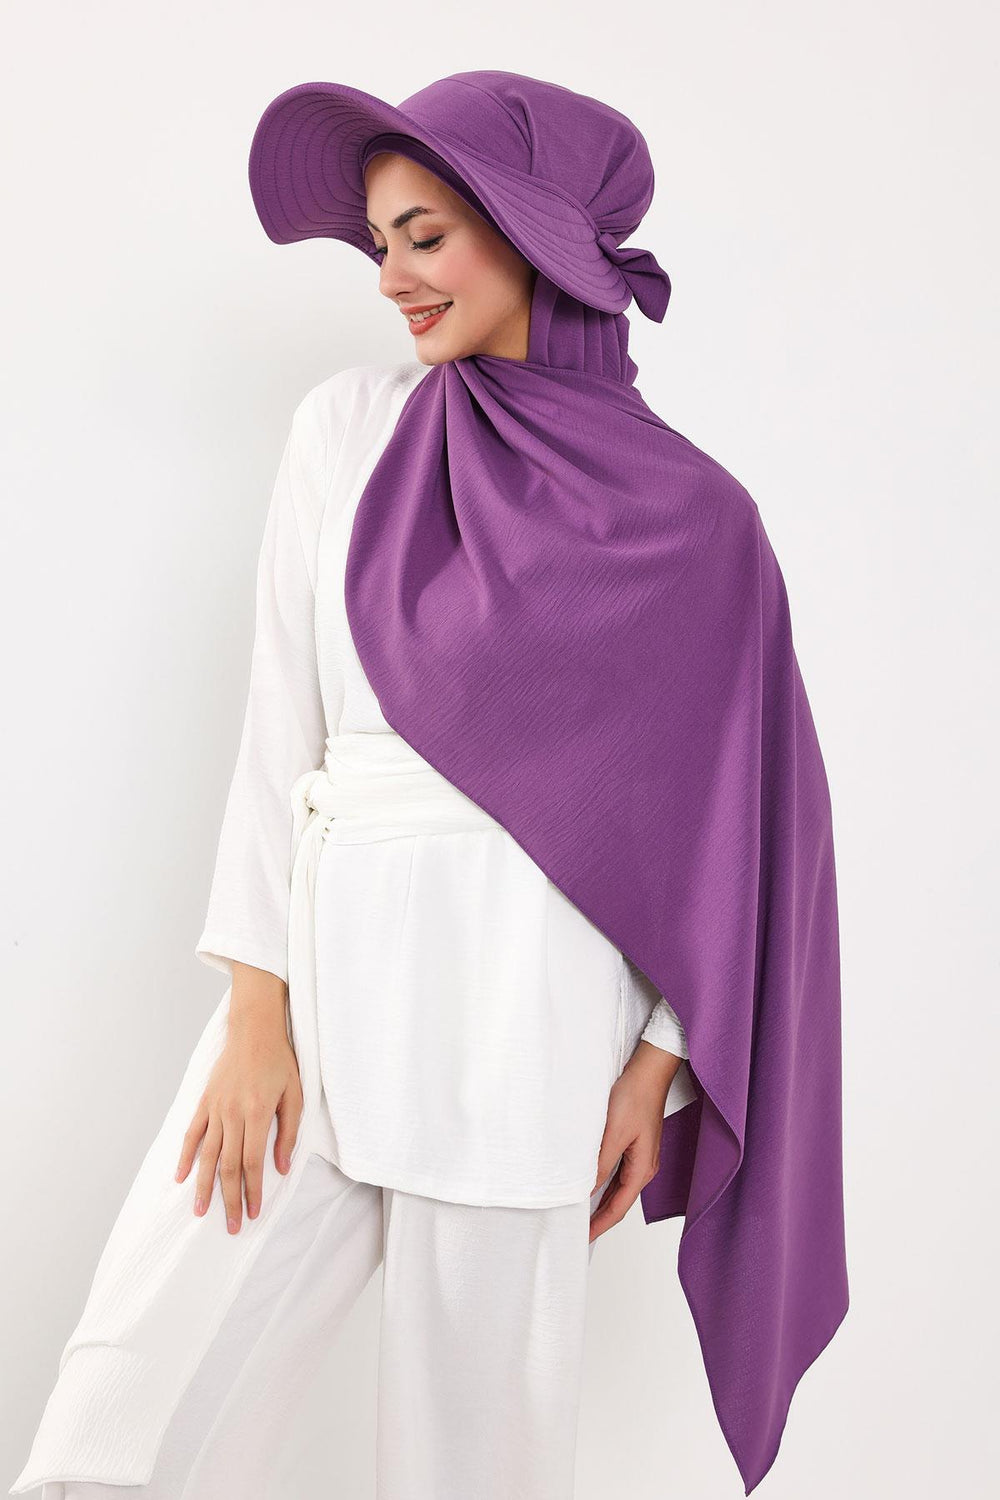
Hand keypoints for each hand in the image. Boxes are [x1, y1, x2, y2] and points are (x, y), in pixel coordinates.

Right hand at [175, 967, 302, 1233]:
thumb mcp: (296, 1094)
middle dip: (229, 1199)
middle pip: (228, 1166)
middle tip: (231, 1227)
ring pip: (207, 1156)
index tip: (254, 1213)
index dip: (252, 1191)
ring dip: (204, 1187)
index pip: (251, 1162)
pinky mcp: (205, 1102)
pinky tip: (181, 1178)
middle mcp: (232, 1114)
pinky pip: (192, 1134)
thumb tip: (280, 1168)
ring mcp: (215, 1108)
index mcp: (258, 1113)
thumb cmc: (280, 1061)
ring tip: (201, 1213)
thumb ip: (288, 1133)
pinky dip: (186, 1157)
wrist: (254, 1028)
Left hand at [589, 1040, 681, 1243]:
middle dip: (599, 1219)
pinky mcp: (632, 1144)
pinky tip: (588, 1183)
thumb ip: (600, 1165)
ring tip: (579, 1213)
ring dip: (599, 1202)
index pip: (618, 1208)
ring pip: (617, 1188)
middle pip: (619, 1202)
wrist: (648, 1071)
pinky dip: (601, 1183)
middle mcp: (643, 1168)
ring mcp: (639, 1157)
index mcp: (642, 1170)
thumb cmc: (635, 1098)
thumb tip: (586, 1191)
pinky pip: (616, 1172)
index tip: (582, 1238)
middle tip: (577, 1232)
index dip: (600, 1225)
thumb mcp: (613, 1134)